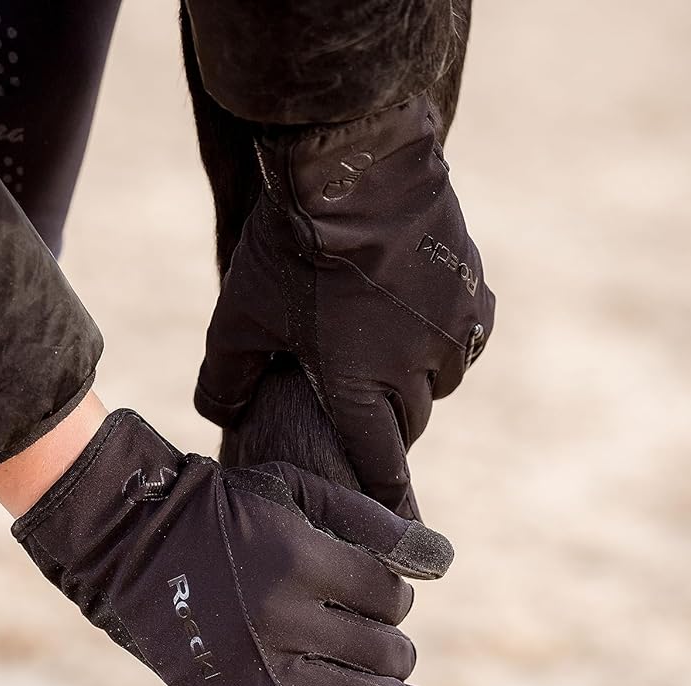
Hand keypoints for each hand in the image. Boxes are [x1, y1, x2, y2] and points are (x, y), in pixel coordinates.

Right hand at [13, 408, 453, 685]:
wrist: (131, 543)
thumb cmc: (226, 511)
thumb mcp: (300, 492)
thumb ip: (375, 523)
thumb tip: (444, 563)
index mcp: (300, 558)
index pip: (390, 596)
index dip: (400, 598)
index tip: (386, 598)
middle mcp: (280, 617)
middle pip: (381, 651)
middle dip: (398, 654)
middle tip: (391, 654)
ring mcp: (251, 667)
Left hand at [194, 93, 493, 515]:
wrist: (354, 159)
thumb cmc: (289, 245)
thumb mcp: (238, 316)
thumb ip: (224, 377)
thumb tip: (217, 415)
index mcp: (360, 387)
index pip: (381, 466)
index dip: (384, 499)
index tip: (393, 522)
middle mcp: (415, 368)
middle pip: (409, 423)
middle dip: (387, 426)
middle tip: (363, 413)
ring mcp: (451, 328)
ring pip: (441, 382)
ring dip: (418, 382)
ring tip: (389, 361)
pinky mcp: (473, 287)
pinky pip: (468, 335)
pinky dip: (447, 339)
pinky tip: (423, 322)